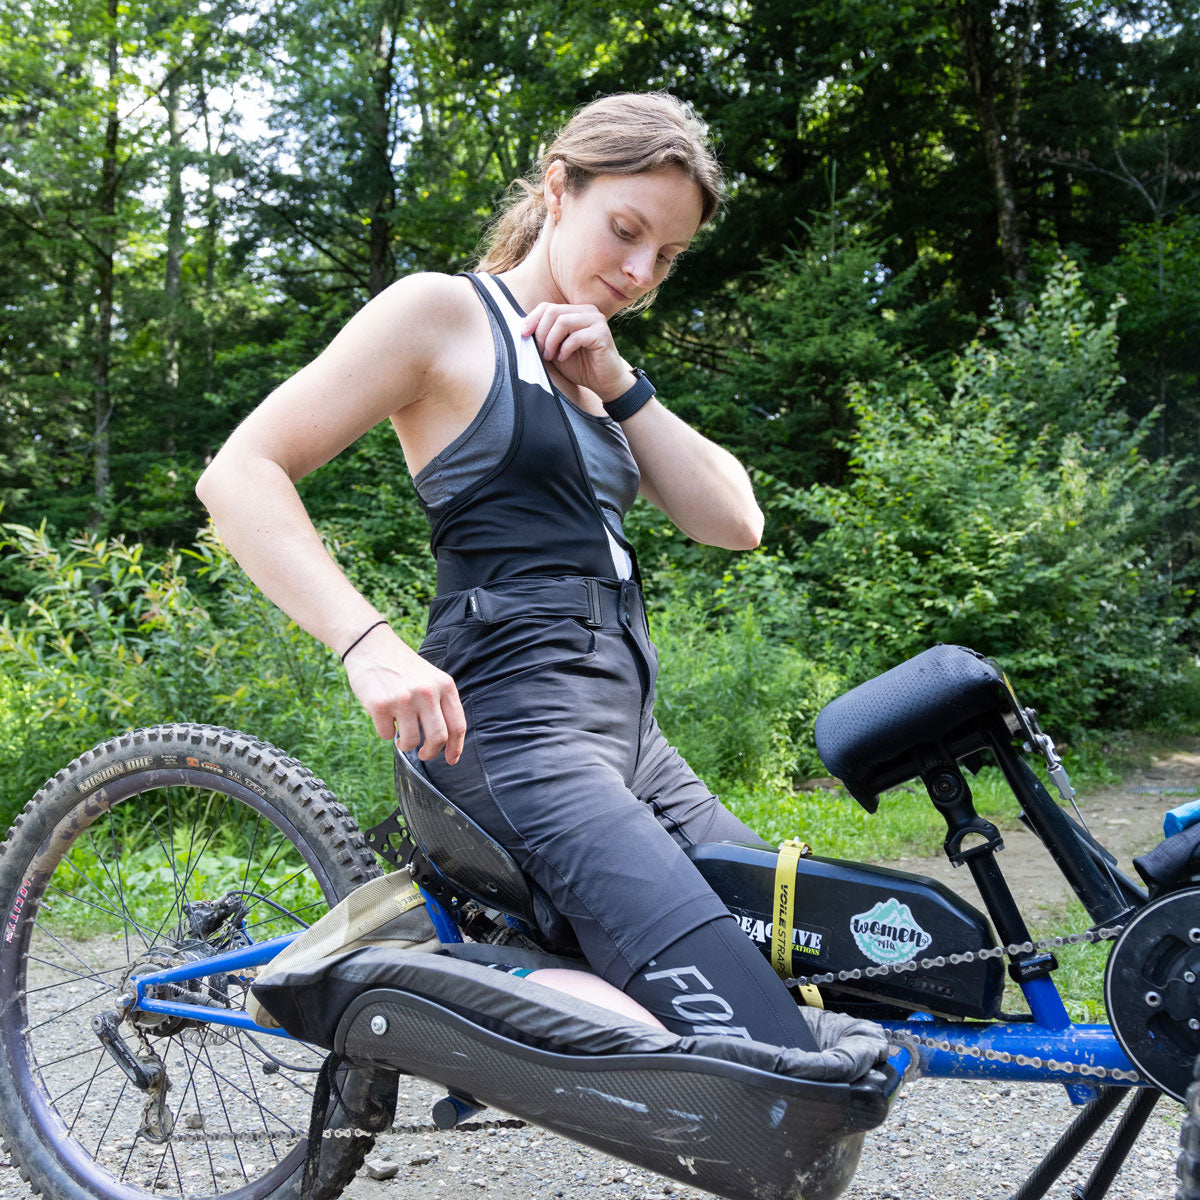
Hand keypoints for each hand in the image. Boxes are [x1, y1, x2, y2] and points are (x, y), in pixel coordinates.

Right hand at [343, 627, 466, 763]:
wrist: (372, 645)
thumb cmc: (402, 667)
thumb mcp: (431, 678)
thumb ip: (441, 703)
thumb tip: (447, 740)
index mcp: (444, 686)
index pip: (457, 725)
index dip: (456, 747)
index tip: (452, 759)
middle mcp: (427, 692)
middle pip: (438, 738)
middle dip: (431, 753)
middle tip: (423, 753)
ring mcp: (403, 699)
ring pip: (410, 741)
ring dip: (405, 744)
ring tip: (401, 734)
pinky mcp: (380, 705)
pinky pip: (387, 734)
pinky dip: (386, 731)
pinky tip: (384, 716)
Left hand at [521, 302, 634, 400]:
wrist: (605, 383)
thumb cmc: (581, 367)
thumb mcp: (556, 350)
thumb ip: (544, 337)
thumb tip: (523, 329)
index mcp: (576, 311)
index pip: (548, 306)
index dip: (532, 319)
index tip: (524, 335)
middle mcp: (588, 311)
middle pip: (553, 312)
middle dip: (541, 333)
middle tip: (540, 352)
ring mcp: (596, 320)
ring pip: (562, 321)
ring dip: (551, 341)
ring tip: (550, 355)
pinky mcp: (602, 333)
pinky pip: (575, 336)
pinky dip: (564, 349)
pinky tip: (563, 358)